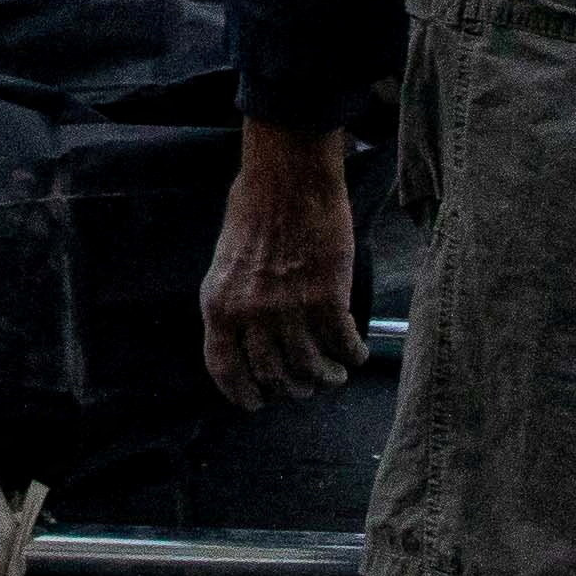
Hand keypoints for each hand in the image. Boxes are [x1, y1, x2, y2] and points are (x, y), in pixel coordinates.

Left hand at [200, 117, 368, 407]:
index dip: (242, 392)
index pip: (224, 367)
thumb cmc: (256, 204)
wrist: (288, 173)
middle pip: (272, 374)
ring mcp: (289, 307)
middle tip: (305, 386)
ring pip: (310, 367)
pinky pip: (342, 343)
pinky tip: (357, 353)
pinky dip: (352, 354)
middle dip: (291, 387)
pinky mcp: (327, 297)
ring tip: (334, 375)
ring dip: (325, 377)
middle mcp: (250, 313)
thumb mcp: (226, 259)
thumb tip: (251, 334)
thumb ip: (235, 298)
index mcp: (219, 303)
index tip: (257, 402)